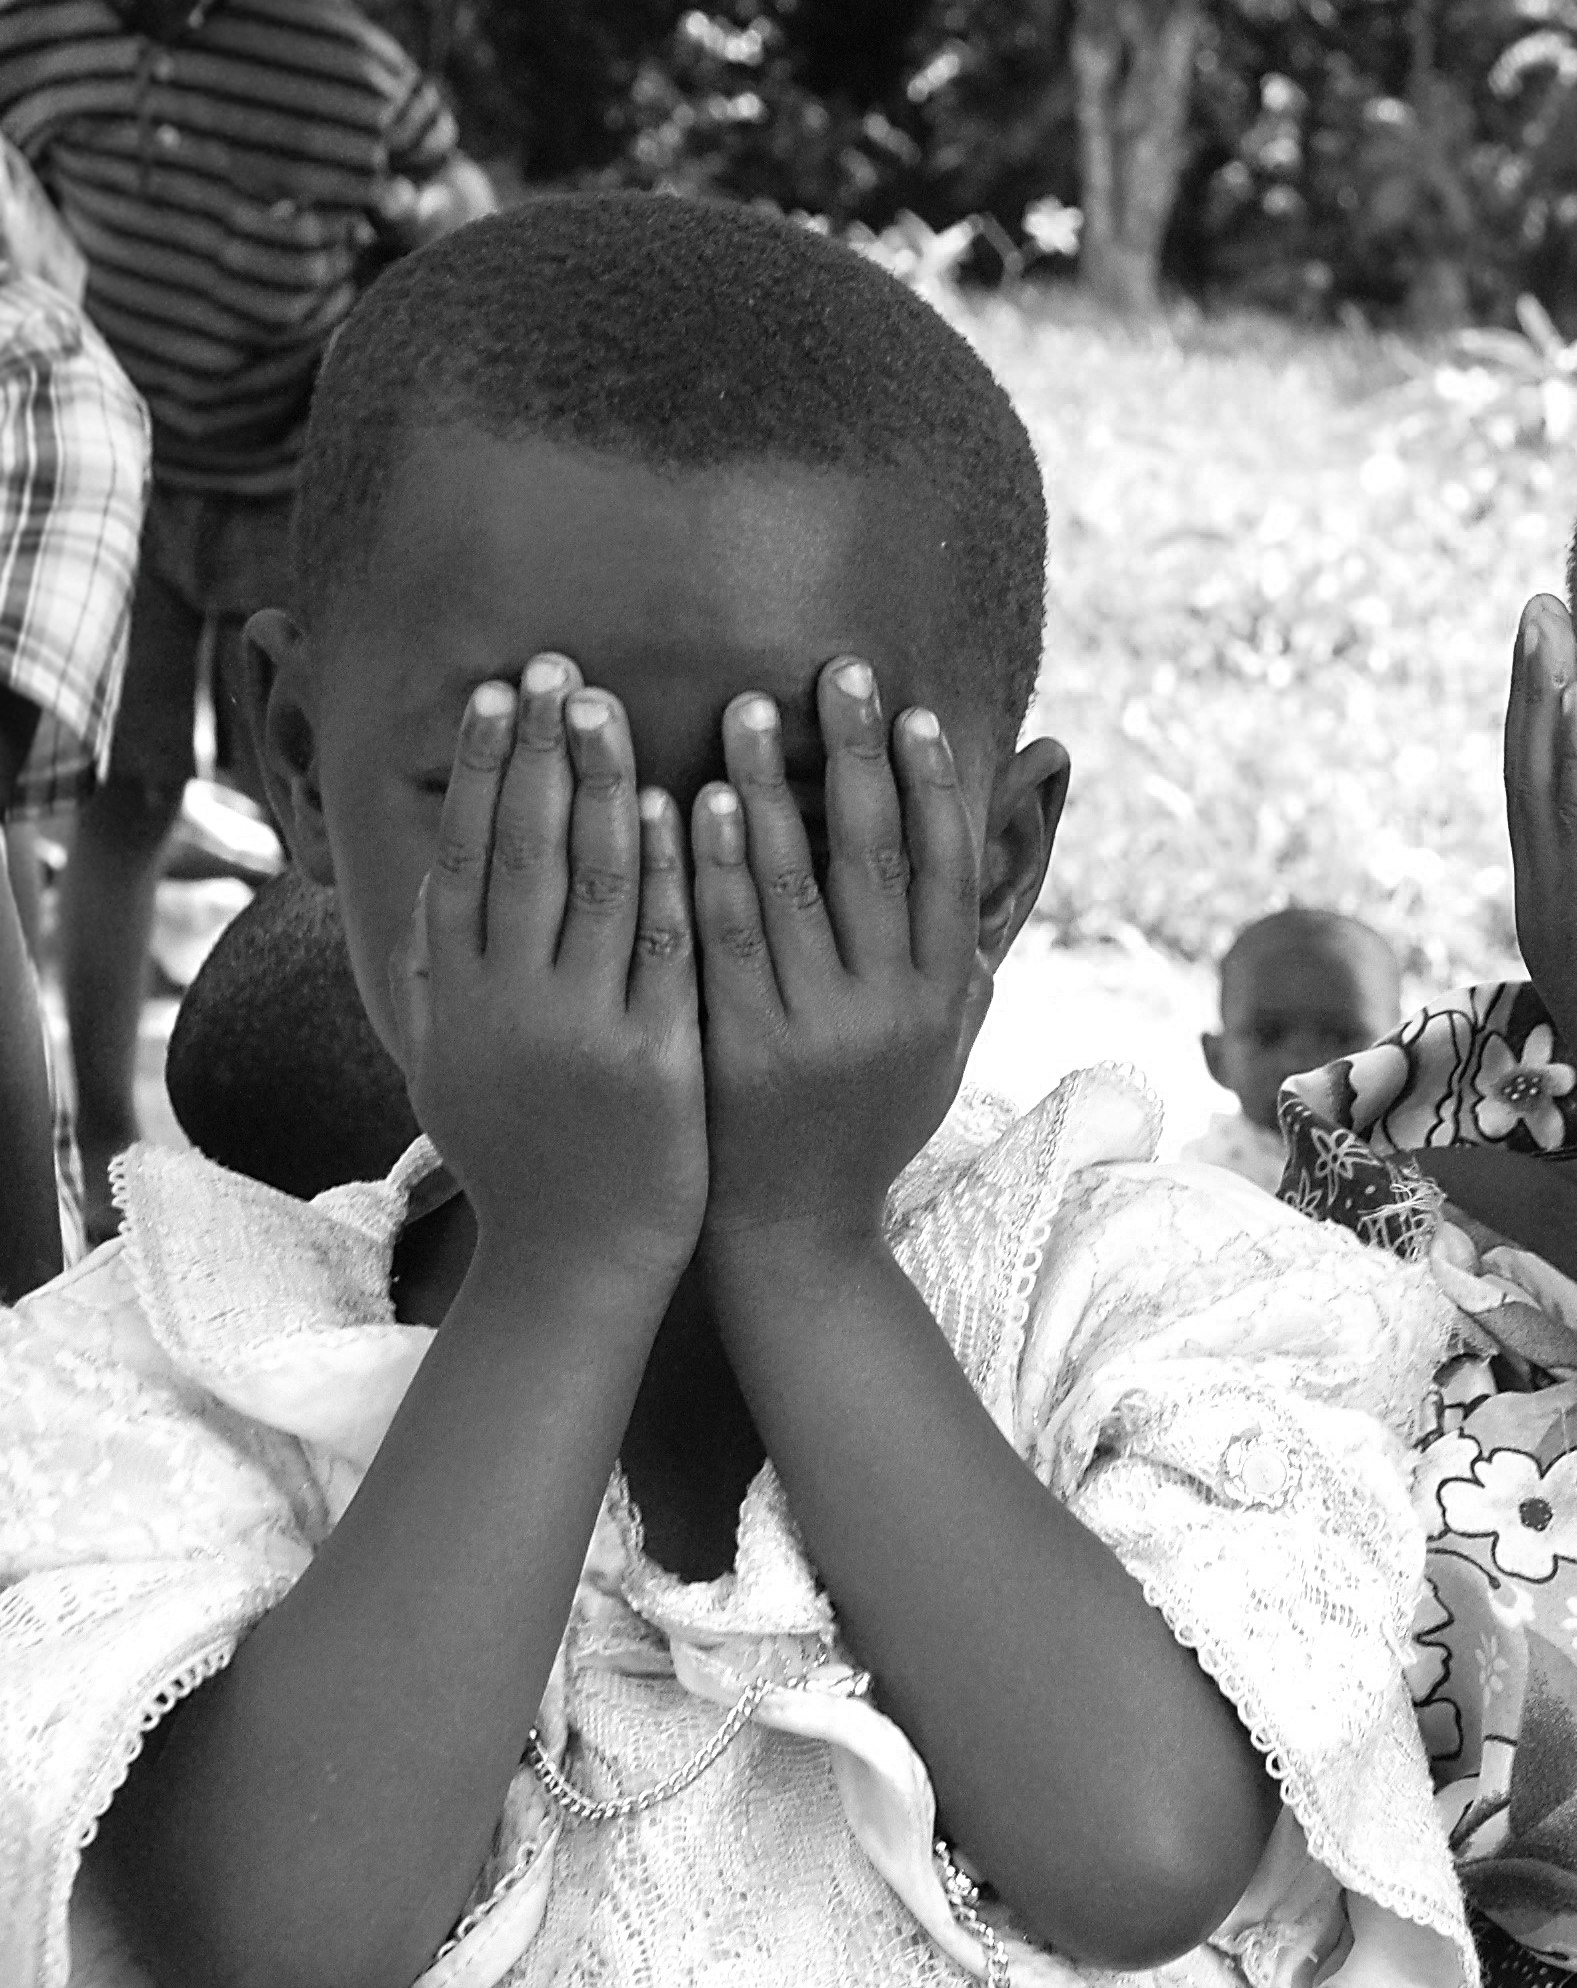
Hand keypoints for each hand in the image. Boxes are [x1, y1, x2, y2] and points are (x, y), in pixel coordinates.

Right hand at [392, 657, 706, 1293]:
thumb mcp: (450, 1071)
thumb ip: (435, 982)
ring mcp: (579, 1032)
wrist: (575, 1266)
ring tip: (613, 709)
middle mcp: (506, 1006)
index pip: (461, 858)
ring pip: (591, 886)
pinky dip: (670, 873)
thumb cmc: (520, 1163)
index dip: (476, 771)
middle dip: (538, 752)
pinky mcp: (651, 1062)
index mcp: (454, 999)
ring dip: (602, 787)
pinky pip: (664, 947)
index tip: (494, 695)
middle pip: (519, 852)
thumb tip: (430, 889)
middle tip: (558, 668)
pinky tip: (682, 808)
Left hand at [694, 660, 985, 1252]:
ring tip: (748, 709)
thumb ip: (960, 960)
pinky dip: (711, 861)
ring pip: (794, 887)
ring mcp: (814, 1031)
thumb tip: (996, 860)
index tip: (909, 710)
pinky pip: (724, 935)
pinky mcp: (741, 1047)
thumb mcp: (937, 1051)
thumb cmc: (865, 1125)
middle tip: (837, 670)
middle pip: (875, 859)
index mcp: (941, 1001)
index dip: (929, 784)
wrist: (795, 1232)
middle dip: (857, 756)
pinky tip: (694, 799)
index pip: (943, 870)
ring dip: (770, 789)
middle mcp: (888, 1012)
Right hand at [1505, 594, 1576, 1155]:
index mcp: (1561, 908)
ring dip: (1544, 698)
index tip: (1554, 645)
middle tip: (1538, 606)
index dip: (1543, 714)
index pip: (1544, 790)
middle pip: (1527, 771)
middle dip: (1531, 683)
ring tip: (1550, 626)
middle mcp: (1544, 905)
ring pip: (1543, 785)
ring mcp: (1560, 916)